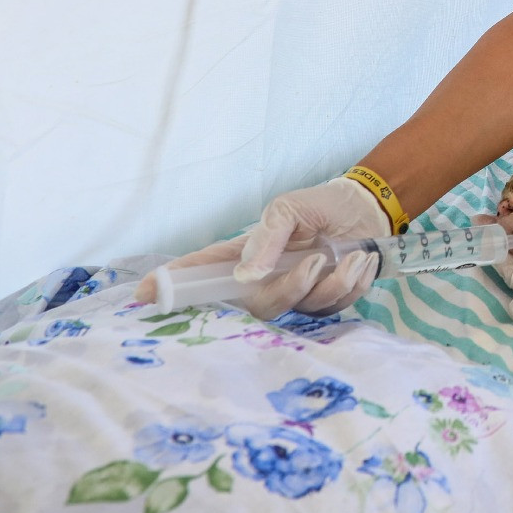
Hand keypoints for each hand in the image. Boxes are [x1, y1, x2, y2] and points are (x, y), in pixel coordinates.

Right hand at [134, 177, 388, 318]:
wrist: (367, 209)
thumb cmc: (320, 205)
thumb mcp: (288, 208)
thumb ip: (266, 238)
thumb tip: (245, 276)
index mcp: (248, 254)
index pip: (205, 273)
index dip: (177, 286)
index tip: (145, 295)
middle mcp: (266, 280)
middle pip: (261, 306)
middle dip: (292, 287)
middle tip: (316, 260)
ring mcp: (297, 293)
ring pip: (304, 307)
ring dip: (334, 280)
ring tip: (349, 253)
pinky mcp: (327, 301)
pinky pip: (337, 306)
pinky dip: (354, 282)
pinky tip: (360, 261)